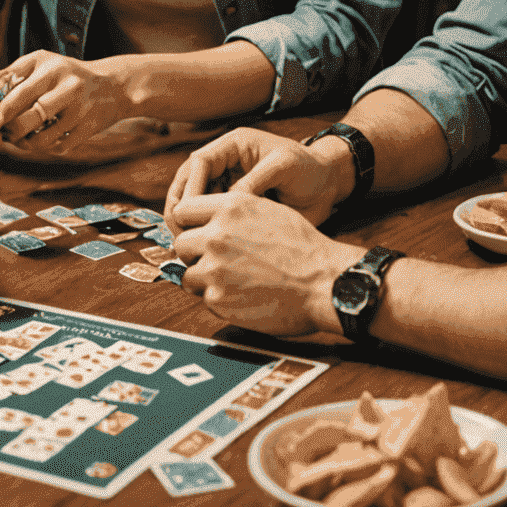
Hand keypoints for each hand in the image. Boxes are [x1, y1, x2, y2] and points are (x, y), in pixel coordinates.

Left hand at [0, 51, 131, 156]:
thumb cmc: (67, 75)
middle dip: (9, 131)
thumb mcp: (43, 64)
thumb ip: (15, 74)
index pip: (17, 92)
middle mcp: (66, 86)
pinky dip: (42, 147)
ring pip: (41, 138)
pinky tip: (36, 141)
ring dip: (23, 144)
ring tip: (15, 139)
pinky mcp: (88, 128)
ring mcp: (79, 109)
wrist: (113, 86)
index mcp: (50, 67)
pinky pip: (56, 146)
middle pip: (29, 117)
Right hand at [165, 129, 346, 235]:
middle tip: (181, 233)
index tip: (187, 213)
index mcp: (233, 146)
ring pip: (195, 203)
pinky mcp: (234, 206)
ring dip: (189, 222)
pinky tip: (206, 249)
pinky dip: (205, 231)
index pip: (199, 162)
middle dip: (181, 207)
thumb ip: (255, 180)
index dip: (190, 187)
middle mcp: (225, 164)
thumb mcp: (284, 166)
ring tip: (190, 245)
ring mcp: (228, 185)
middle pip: (189, 182)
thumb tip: (227, 201)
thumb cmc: (309, 169)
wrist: (328, 186)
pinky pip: (211, 217)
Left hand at [173, 192, 358, 341]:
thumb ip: (232, 213)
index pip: (183, 210)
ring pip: (189, 273)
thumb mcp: (267, 211)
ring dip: (205, 280)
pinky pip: (205, 298)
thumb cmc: (303, 248)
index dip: (189, 224)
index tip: (197, 234)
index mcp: (230, 207)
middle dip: (195, 254)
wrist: (325, 282)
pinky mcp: (217, 298)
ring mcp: (214, 267)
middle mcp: (217, 233)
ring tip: (233, 281)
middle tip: (216, 262)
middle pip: (181, 243)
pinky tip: (243, 296)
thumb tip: (208, 220)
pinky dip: (220, 300)